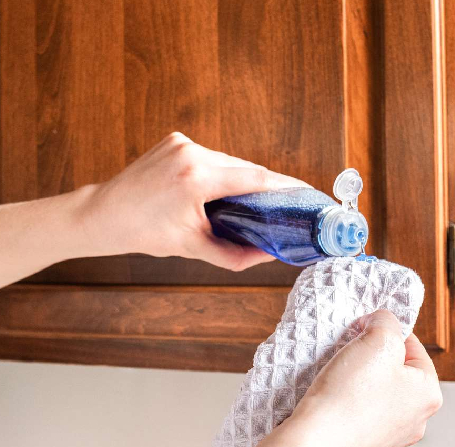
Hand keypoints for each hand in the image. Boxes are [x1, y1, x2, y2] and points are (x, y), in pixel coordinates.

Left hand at [84, 132, 308, 270]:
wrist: (102, 215)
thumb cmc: (144, 234)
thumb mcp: (194, 248)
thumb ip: (236, 254)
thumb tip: (271, 254)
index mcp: (197, 179)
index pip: (256, 178)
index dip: (286, 186)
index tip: (307, 192)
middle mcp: (191, 154)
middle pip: (246, 168)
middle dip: (264, 186)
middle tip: (282, 205)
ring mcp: (182, 143)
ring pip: (230, 160)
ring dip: (241, 178)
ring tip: (248, 202)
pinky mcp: (176, 140)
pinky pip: (213, 155)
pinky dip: (221, 171)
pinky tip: (216, 189)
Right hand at [201, 310, 441, 446]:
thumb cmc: (348, 398)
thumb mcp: (378, 339)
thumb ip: (386, 322)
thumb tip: (384, 322)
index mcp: (429, 395)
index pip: (414, 348)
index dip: (386, 332)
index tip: (364, 330)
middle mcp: (415, 422)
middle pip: (395, 374)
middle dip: (371, 359)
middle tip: (349, 353)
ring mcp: (389, 442)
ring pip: (375, 397)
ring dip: (357, 383)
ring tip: (336, 379)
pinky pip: (357, 420)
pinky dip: (344, 408)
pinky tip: (329, 402)